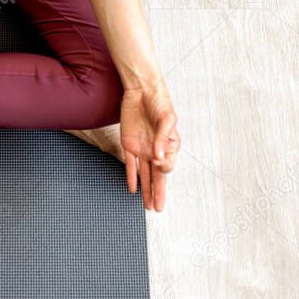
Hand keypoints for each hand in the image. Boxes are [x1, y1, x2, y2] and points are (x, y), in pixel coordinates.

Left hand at [119, 79, 179, 211]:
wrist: (141, 90)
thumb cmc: (159, 102)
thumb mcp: (166, 119)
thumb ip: (162, 138)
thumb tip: (157, 156)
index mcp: (169, 145)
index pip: (167, 165)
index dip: (163, 166)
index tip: (158, 159)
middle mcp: (156, 150)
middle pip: (158, 176)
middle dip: (158, 193)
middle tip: (158, 208)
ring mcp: (143, 149)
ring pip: (145, 175)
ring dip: (146, 190)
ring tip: (148, 206)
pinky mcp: (129, 145)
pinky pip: (130, 165)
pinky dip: (131, 177)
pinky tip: (132, 190)